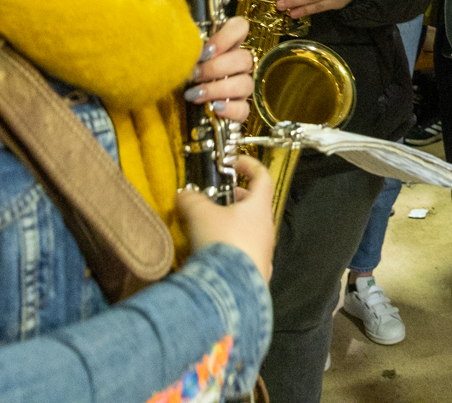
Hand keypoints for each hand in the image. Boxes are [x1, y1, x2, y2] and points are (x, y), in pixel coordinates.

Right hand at [179, 155, 274, 281]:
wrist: (230, 288)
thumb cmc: (224, 245)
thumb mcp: (201, 214)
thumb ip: (192, 200)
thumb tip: (184, 194)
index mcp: (259, 207)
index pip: (262, 177)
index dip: (250, 165)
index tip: (236, 162)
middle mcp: (266, 228)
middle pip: (255, 205)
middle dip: (236, 198)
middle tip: (217, 198)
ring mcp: (263, 251)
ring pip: (250, 230)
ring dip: (232, 224)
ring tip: (210, 226)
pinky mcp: (255, 271)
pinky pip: (244, 252)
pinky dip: (231, 247)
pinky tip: (215, 253)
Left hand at [185, 16, 252, 123]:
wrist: (169, 108)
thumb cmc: (176, 77)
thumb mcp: (177, 57)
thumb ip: (184, 45)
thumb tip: (186, 42)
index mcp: (225, 48)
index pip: (240, 27)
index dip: (229, 35)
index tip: (207, 50)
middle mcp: (237, 66)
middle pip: (244, 58)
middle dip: (217, 67)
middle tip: (194, 75)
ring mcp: (241, 89)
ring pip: (245, 84)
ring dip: (218, 89)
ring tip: (195, 94)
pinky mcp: (239, 111)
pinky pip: (244, 109)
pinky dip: (230, 109)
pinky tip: (214, 107)